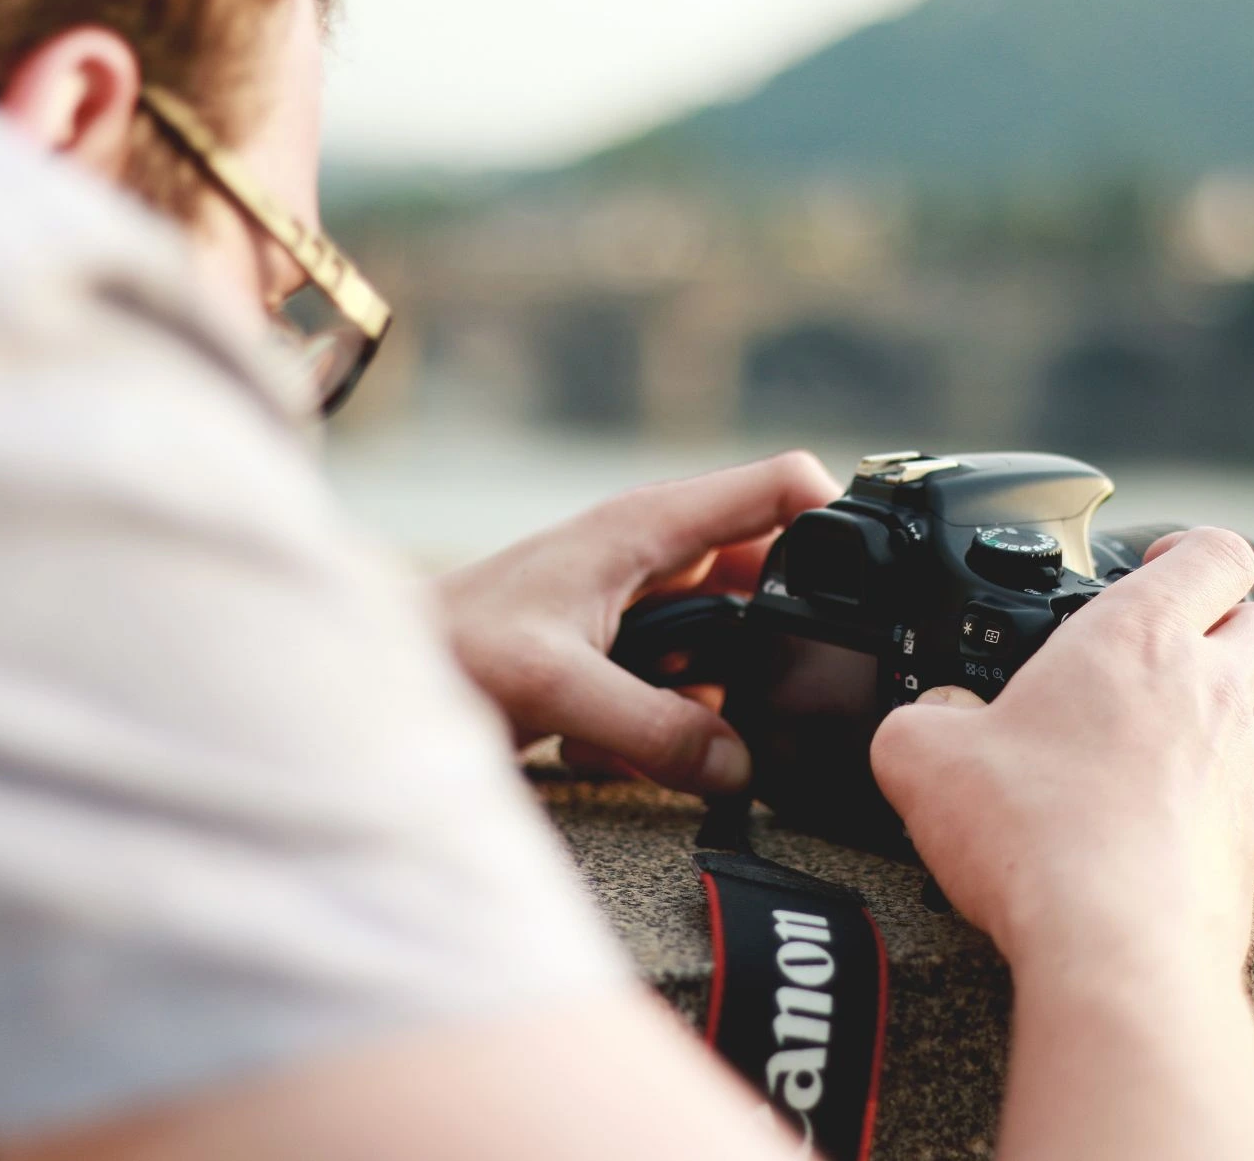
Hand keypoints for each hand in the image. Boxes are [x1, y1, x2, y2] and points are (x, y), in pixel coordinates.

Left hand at [438, 452, 841, 794]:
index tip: (870, 587)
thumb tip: (741, 768)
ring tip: (644, 727)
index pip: (781, 486)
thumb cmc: (450, 647)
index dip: (837, 522)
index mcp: (650, 526)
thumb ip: (655, 727)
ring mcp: (648, 608)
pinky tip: (609, 748)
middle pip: (773, 583)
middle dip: (776, 646)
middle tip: (759, 701)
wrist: (382, 683)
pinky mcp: (632, 657)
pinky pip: (693, 695)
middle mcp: (658, 557)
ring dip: (713, 702)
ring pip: (735, 652)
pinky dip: (673, 729)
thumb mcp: (559, 685)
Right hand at [870, 527, 1253, 972]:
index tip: (1154, 563)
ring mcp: (1244, 769)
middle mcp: (1209, 691)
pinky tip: (1183, 819)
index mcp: (1138, 638)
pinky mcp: (1251, 845)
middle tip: (1182, 641)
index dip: (1190, 548)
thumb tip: (927, 719)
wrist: (1111, 943)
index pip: (1213, 553)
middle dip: (1235, 619)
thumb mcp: (922, 755)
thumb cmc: (1032, 832)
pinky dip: (1235, 801)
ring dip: (1251, 701)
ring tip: (1189, 723)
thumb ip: (922, 718)